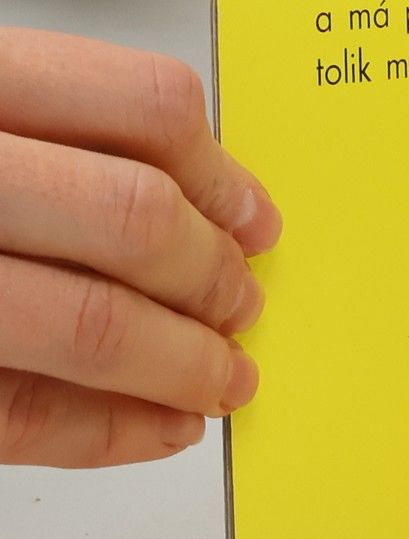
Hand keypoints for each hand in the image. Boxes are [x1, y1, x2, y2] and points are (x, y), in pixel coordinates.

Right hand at [0, 28, 279, 466]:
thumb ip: (55, 134)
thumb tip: (202, 200)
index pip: (141, 107)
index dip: (220, 171)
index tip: (255, 217)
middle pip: (130, 217)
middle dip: (209, 274)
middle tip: (243, 301)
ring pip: (87, 324)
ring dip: (181, 363)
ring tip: (221, 376)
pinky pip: (15, 413)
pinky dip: (106, 431)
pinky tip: (156, 427)